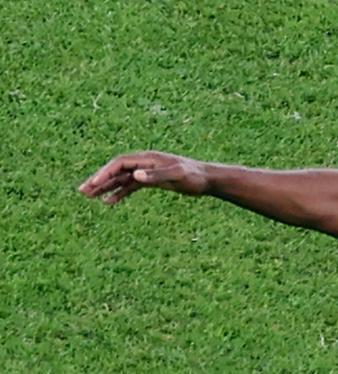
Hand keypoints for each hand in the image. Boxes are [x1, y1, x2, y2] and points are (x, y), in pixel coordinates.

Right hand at [78, 151, 211, 203]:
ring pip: (120, 179)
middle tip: (81, 191)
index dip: (104, 173)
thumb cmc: (194, 176)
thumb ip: (156, 176)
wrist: (207, 179)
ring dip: (105, 187)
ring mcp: (146, 172)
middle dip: (98, 180)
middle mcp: (143, 164)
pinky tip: (109, 202)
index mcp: (146, 159)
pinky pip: (130, 186)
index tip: (93, 184)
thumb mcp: (176, 175)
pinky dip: (119, 193)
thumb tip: (135, 176)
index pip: (119, 163)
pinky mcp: (151, 180)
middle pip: (115, 170)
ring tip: (89, 197)